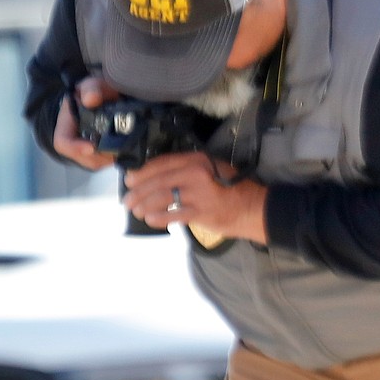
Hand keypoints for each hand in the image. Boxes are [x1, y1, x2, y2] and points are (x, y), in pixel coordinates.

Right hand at [53, 76, 118, 170]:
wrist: (104, 99)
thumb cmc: (94, 92)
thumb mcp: (92, 85)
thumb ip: (91, 88)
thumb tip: (91, 99)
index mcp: (66, 125)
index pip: (62, 142)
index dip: (75, 148)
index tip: (91, 147)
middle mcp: (74, 142)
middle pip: (83, 158)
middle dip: (101, 154)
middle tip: (119, 144)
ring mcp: (86, 151)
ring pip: (96, 163)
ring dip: (110, 157)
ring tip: (125, 144)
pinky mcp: (99, 156)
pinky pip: (106, 163)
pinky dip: (117, 157)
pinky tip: (127, 147)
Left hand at [122, 151, 267, 243]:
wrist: (252, 208)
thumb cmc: (230, 189)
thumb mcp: (210, 170)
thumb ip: (186, 171)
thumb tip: (156, 178)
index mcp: (196, 159)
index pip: (162, 163)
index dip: (142, 173)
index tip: (130, 180)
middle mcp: (196, 172)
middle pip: (158, 181)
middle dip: (138, 192)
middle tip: (128, 201)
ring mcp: (199, 192)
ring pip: (162, 197)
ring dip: (145, 205)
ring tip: (137, 211)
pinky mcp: (201, 211)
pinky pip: (173, 214)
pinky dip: (159, 217)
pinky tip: (151, 220)